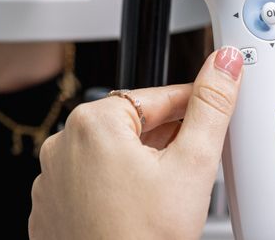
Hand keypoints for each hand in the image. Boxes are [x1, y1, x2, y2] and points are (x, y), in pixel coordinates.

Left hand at [29, 46, 244, 239]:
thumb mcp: (193, 164)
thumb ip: (212, 105)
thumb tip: (223, 62)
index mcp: (92, 123)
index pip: (156, 95)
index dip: (192, 105)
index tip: (212, 113)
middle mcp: (62, 147)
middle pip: (134, 125)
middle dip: (168, 138)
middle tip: (195, 163)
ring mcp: (51, 182)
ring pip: (112, 156)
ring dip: (144, 164)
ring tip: (171, 193)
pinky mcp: (51, 212)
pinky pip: (91, 185)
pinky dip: (118, 190)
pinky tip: (143, 211)